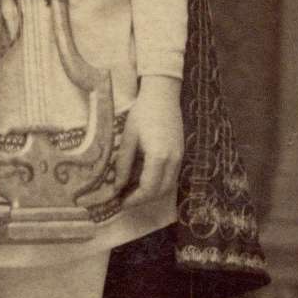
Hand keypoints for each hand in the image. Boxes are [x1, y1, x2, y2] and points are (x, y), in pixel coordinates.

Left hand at [121, 75, 183, 201]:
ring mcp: (180, 157)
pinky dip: (157, 184)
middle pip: (160, 192)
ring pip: (167, 187)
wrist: (162, 96)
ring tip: (132, 192)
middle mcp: (173, 160)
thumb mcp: (128, 138)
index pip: (148, 189)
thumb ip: (123, 164)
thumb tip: (117, 186)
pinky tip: (142, 179)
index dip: (134, 199)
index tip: (120, 202)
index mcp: (159, 156)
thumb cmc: (142, 113)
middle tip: (124, 200)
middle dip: (142, 200)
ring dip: (151, 193)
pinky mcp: (180, 154)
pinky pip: (170, 177)